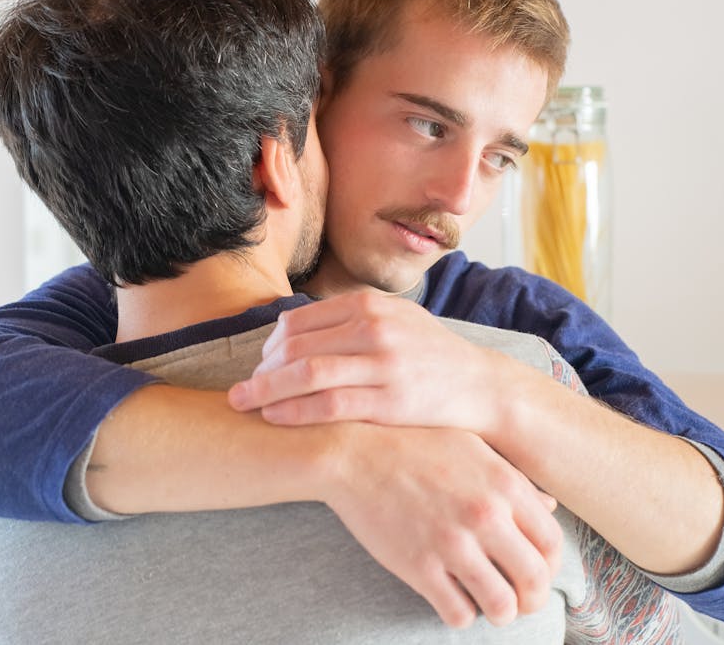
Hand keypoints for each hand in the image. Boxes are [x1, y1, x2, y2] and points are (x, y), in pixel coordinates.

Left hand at [229, 292, 507, 430]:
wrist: (481, 386)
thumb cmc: (429, 356)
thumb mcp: (394, 319)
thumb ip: (351, 319)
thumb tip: (295, 329)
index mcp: (369, 305)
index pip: (298, 322)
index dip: (268, 347)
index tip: (259, 367)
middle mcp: (373, 328)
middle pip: (294, 347)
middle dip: (260, 371)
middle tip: (242, 391)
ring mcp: (382, 364)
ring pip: (305, 375)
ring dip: (266, 391)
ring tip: (244, 405)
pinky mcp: (390, 401)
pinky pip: (329, 405)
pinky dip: (294, 412)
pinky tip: (274, 418)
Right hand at [318, 422, 562, 627]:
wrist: (353, 452)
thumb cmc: (414, 446)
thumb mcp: (472, 449)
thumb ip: (514, 480)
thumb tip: (548, 507)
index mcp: (504, 485)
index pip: (552, 542)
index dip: (550, 566)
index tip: (535, 571)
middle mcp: (485, 515)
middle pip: (534, 579)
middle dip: (532, 598)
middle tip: (518, 600)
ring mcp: (452, 543)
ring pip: (501, 605)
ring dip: (500, 613)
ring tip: (488, 605)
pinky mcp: (419, 566)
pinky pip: (458, 613)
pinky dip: (461, 614)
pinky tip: (452, 598)